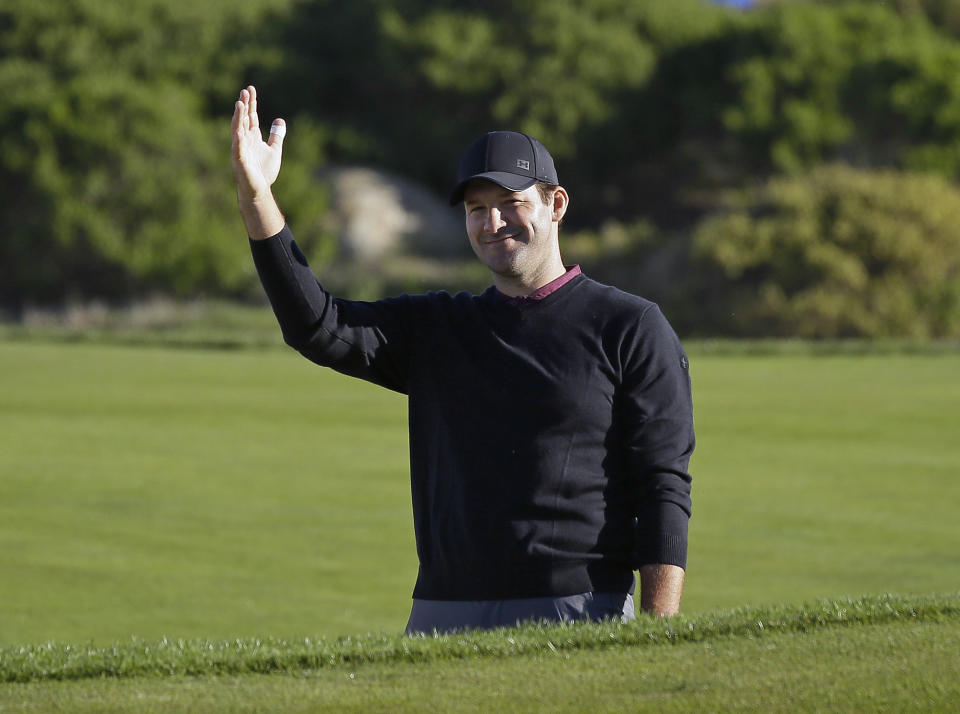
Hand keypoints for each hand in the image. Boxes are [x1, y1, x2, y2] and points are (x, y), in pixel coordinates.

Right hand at [231, 85, 284, 201]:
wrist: (259, 190)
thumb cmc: (264, 171)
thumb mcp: (274, 150)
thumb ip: (276, 136)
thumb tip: (279, 120)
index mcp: (252, 137)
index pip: (250, 116)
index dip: (251, 103)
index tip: (251, 89)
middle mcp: (244, 140)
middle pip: (243, 119)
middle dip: (244, 105)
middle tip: (245, 90)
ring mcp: (240, 149)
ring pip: (238, 130)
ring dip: (238, 117)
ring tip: (240, 104)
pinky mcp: (240, 161)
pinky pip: (238, 148)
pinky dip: (238, 139)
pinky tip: (239, 131)